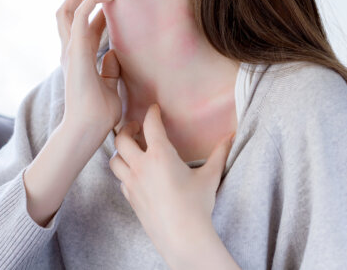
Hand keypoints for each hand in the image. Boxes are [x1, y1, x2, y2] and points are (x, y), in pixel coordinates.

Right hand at [56, 0, 121, 135]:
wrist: (88, 129)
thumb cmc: (98, 114)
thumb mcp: (109, 87)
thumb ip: (109, 70)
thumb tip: (113, 55)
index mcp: (79, 60)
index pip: (84, 29)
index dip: (96, 13)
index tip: (111, 2)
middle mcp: (71, 53)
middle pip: (67, 14)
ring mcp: (70, 52)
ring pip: (67, 10)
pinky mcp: (76, 52)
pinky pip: (79, 17)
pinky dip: (90, 2)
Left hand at [109, 103, 234, 256]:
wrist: (182, 237)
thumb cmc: (196, 205)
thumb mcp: (210, 176)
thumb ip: (220, 153)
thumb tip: (232, 135)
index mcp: (160, 155)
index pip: (150, 125)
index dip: (151, 113)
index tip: (154, 109)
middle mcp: (141, 166)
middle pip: (121, 139)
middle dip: (127, 128)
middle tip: (136, 127)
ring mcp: (132, 183)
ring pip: (115, 160)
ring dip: (120, 151)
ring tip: (131, 149)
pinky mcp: (130, 198)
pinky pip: (120, 179)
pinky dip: (124, 171)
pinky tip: (135, 173)